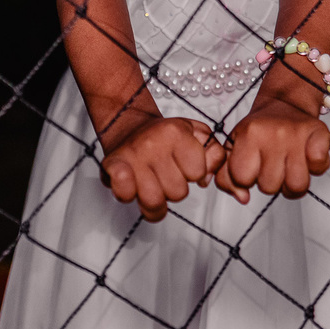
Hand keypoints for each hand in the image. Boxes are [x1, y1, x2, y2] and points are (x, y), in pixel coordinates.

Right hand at [101, 117, 225, 221]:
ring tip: (151, 182)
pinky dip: (127, 194)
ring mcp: (133, 155)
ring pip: (155, 202)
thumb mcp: (198, 135)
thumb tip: (217, 185)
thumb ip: (216, 155)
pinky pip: (124, 194)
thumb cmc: (167, 137)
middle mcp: (154, 143)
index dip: (192, 173)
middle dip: (174, 187)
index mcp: (177, 133)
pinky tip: (131, 186)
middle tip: (164, 173)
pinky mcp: (112, 166)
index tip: (183, 163)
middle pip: (178, 193)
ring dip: (154, 198)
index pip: (198, 174)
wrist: (130, 127)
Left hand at [216, 100, 329, 203]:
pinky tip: (307, 158)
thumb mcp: (233, 148)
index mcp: (248, 134)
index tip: (252, 166)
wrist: (284, 103)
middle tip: (272, 165)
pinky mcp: (320, 134)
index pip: (242, 179)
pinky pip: (319, 165)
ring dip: (292, 183)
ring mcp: (297, 135)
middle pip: (269, 187)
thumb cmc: (258, 131)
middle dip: (270, 182)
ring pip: (296, 185)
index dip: (247, 178)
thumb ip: (227, 177)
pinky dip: (316, 167)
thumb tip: (243, 198)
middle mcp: (273, 134)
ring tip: (289, 168)